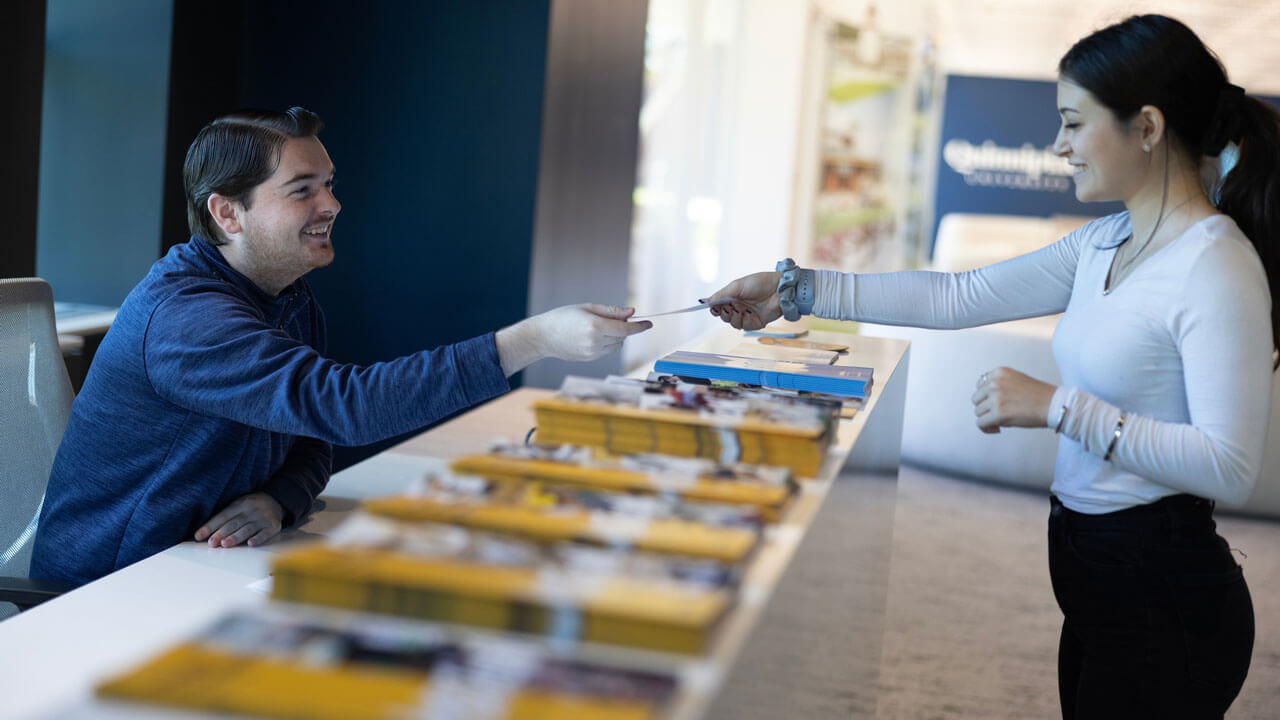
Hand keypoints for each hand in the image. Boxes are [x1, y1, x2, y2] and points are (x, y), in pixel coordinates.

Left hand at [194, 492, 283, 547]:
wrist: (277, 499)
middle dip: (221, 533)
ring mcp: (263, 518)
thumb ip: (225, 517)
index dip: (210, 526)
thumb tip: (206, 534)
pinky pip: (265, 533)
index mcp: (239, 504)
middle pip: (234, 523)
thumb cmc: (251, 507)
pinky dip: (258, 538)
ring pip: (248, 529)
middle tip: (211, 543)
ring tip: (225, 544)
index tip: (199, 536)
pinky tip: (250, 543)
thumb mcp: (238, 505)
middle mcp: (251, 510)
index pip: (223, 516)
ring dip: (236, 537)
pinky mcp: (273, 525)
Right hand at [496, 304, 652, 374]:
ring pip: (616, 345)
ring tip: (600, 326)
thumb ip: (612, 311)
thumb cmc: (563, 317)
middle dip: (624, 327)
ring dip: (616, 336)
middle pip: (622, 337)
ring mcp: (592, 353)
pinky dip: (607, 343)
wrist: (543, 336)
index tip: (649, 324)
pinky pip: (607, 351)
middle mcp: (595, 342)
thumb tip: (632, 312)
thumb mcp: (587, 307)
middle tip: (615, 317)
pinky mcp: (589, 359)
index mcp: (596, 326)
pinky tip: (593, 336)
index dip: (639, 327)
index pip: (625, 329)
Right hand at [705, 271, 781, 330]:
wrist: (779, 289)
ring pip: (732, 323)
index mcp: (733, 296)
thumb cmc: (760, 283)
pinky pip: (744, 326)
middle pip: (723, 316)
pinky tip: (750, 312)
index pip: (718, 305)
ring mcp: (746, 315)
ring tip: (740, 308)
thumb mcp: (736, 286)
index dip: (714, 307)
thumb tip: (705, 301)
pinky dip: (745, 320)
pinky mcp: (755, 322)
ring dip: (734, 316)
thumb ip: (721, 294)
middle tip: (729, 306)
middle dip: (723, 312)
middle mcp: (738, 306)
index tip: (712, 307)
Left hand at [971, 367, 1057, 433]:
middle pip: (976, 399)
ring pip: (978, 412)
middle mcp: (995, 383)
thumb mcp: (1016, 379)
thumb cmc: (1039, 395)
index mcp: (999, 372)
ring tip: (1000, 422)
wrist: (1054, 404)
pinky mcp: (998, 414)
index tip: (995, 404)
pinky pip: (980, 423)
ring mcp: (996, 398)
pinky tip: (997, 429)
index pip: (980, 385)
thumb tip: (983, 397)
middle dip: (985, 407)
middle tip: (997, 414)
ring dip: (987, 418)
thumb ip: (999, 383)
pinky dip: (986, 428)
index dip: (986, 397)